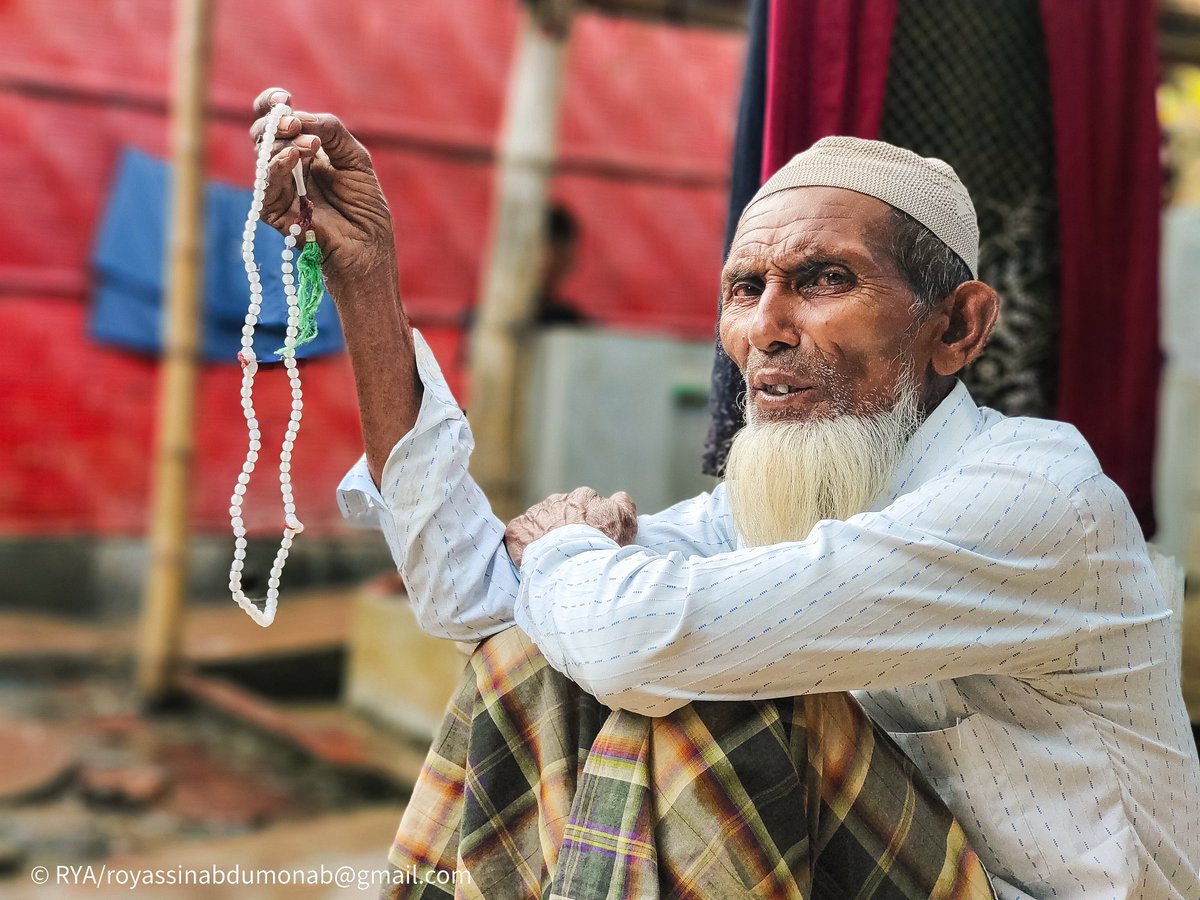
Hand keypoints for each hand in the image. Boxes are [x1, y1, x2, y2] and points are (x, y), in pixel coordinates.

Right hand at [248, 87, 394, 294]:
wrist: (369, 248)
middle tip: (295, 123)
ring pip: (262, 154)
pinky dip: (277, 166)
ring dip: (284, 143)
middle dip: (276, 121)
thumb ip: (332, 132)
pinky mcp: (274, 212)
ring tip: (312, 147)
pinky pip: (266, 184)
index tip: (283, 97)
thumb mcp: (355, 159)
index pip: (276, 120)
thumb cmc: (365, 208)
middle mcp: (286, 167)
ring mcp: (278, 189)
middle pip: (263, 133)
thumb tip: (300, 115)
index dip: (272, 103)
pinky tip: (294, 157)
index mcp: (303, 151)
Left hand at [505, 488, 637, 567]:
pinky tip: (531, 560)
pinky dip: (524, 545)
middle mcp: (559, 499)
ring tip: (551, 560)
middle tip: (570, 552)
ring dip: (544, 536)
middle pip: (561, 512)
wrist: (575, 564)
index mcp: (585, 496)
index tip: (589, 539)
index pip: (587, 504)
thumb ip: (623, 504)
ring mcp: (536, 513)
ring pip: (539, 522)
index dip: (589, 523)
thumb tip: (618, 497)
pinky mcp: (518, 529)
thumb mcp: (626, 522)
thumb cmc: (604, 546)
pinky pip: (519, 534)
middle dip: (564, 528)